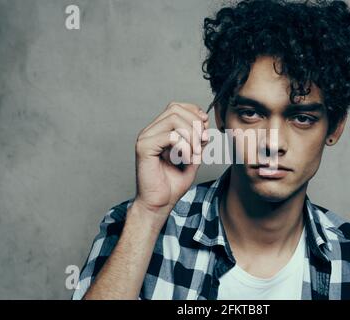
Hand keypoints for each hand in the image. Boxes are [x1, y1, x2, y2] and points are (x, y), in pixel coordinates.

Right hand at [132, 102, 209, 223]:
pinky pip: (170, 136)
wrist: (158, 204)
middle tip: (202, 144)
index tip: (205, 127)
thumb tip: (204, 124)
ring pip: (174, 119)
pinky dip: (184, 147)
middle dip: (195, 124)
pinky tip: (185, 159)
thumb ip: (198, 141)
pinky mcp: (144, 148)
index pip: (176, 107)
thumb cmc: (172, 184)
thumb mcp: (193, 158)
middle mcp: (150, 131)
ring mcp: (145, 138)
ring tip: (193, 154)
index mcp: (159, 131)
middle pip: (176, 109)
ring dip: (191, 136)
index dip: (194, 112)